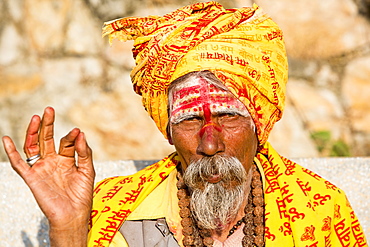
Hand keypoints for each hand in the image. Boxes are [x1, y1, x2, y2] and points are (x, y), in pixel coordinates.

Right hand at [2, 107, 94, 245]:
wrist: (73, 215)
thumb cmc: (82, 195)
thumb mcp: (88, 170)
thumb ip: (85, 152)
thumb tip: (80, 133)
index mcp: (66, 160)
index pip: (66, 142)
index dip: (71, 136)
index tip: (77, 131)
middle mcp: (52, 162)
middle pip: (46, 139)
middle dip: (48, 124)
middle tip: (49, 109)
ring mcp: (41, 168)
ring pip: (33, 146)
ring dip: (33, 132)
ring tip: (37, 117)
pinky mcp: (32, 177)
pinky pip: (19, 164)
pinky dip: (11, 152)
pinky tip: (7, 139)